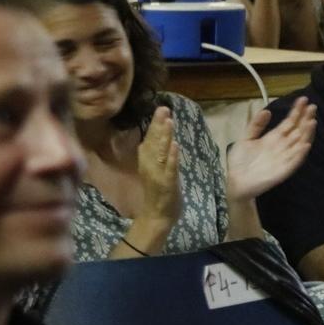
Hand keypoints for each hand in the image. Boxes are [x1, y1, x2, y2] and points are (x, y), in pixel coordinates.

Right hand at [136, 105, 182, 229]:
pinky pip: (169, 169)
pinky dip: (172, 157)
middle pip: (153, 142)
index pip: (150, 139)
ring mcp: (157, 174)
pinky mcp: (166, 183)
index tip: (161, 109)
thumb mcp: (156, 169)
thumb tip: (159, 137)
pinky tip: (175, 146)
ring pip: (160, 152)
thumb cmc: (159, 193)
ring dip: (164, 136)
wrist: (156, 216)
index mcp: (148, 161)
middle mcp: (150, 165)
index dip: (155, 124)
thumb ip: (157, 154)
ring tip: (169, 121)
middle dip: (159, 125)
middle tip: (164, 108)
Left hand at [225, 98, 316, 201]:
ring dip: (307, 134)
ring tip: (312, 121)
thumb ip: (256, 125)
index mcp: (274, 137)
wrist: (236, 181)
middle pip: (298, 130)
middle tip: (313, 106)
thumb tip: (267, 111)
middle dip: (306, 118)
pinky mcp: (284, 170)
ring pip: (300, 143)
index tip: (303, 99)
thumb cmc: (241, 161)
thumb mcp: (245, 138)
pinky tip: (306, 144)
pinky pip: (294, 161)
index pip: (289, 122)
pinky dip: (301, 153)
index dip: (297, 111)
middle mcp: (283, 146)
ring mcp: (285, 158)